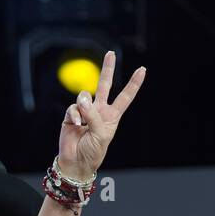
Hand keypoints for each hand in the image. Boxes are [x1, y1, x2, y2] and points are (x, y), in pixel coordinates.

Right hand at [58, 50, 145, 180]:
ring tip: (83, 122)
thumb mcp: (101, 134)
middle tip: (110, 53)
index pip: (125, 97)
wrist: (76, 162)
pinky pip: (73, 107)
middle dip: (107, 69)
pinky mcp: (71, 115)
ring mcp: (85, 111)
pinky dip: (74, 115)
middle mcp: (99, 110)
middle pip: (104, 85)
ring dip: (84, 106)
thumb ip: (93, 114)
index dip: (133, 84)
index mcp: (112, 116)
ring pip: (84, 95)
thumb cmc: (93, 151)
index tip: (143, 69)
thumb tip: (83, 99)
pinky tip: (76, 124)